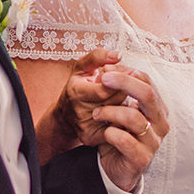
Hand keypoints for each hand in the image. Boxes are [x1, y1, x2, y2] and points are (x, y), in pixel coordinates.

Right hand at [36, 48, 138, 163]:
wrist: (65, 113)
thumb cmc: (77, 87)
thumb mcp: (82, 67)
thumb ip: (99, 57)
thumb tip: (119, 55)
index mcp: (76, 92)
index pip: (105, 90)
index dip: (119, 82)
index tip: (128, 75)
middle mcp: (79, 111)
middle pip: (114, 102)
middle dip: (123, 92)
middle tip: (128, 86)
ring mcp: (85, 127)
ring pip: (118, 116)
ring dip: (124, 106)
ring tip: (122, 99)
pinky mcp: (91, 138)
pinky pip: (115, 129)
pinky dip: (122, 120)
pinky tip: (121, 113)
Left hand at [90, 66, 168, 192]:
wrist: (114, 167)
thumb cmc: (117, 133)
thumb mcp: (116, 107)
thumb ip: (116, 87)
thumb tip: (108, 63)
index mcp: (156, 107)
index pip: (146, 81)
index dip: (125, 72)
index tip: (104, 70)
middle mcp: (160, 123)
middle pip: (148, 94)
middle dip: (123, 83)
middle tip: (102, 79)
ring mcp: (153, 141)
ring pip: (134, 117)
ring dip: (110, 111)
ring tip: (96, 114)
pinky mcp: (142, 158)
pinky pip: (125, 140)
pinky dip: (110, 133)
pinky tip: (104, 133)